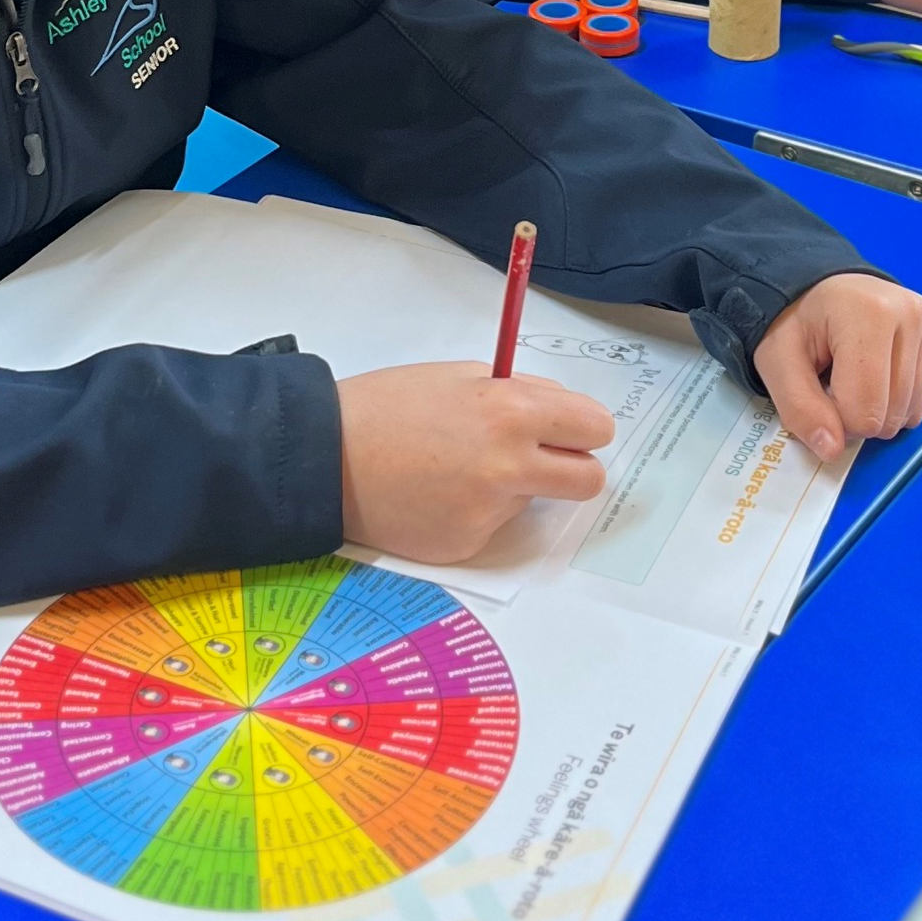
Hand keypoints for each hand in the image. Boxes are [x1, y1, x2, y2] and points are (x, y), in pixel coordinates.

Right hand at [336, 359, 614, 565]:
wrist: (326, 455)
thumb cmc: (385, 407)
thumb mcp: (460, 377)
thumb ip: (518, 394)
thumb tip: (558, 413)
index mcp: (513, 411)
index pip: (595, 427)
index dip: (583, 428)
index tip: (569, 430)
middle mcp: (509, 465)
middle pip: (589, 479)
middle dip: (572, 468)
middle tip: (539, 459)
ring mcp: (490, 511)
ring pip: (534, 502)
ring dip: (514, 488)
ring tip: (458, 469)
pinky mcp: (467, 544)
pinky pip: (493, 526)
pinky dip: (474, 512)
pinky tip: (436, 495)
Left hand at [753, 273, 921, 464]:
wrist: (820, 290)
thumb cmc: (797, 321)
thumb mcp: (778, 360)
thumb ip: (799, 407)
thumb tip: (832, 450)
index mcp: (868, 314)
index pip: (864, 411)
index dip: (835, 418)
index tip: (819, 389)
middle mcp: (910, 316)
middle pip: (890, 415)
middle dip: (856, 415)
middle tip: (833, 381)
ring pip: (909, 413)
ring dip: (877, 410)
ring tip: (853, 374)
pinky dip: (896, 401)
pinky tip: (875, 375)